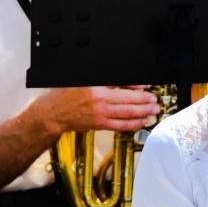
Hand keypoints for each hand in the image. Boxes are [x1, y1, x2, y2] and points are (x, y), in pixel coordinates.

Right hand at [40, 85, 160, 133]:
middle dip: (145, 102)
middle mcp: (99, 101)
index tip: (147, 88)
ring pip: (126, 114)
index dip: (137, 88)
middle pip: (128, 102)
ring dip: (142, 113)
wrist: (52, 114)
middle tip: (155, 101)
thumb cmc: (66, 95)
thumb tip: (127, 84)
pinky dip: (132, 124)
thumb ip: (105, 82)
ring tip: (153, 111)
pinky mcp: (99, 125)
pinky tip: (141, 122)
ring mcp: (100, 115)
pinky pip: (120, 125)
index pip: (121, 86)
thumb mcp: (83, 81)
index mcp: (96, 87)